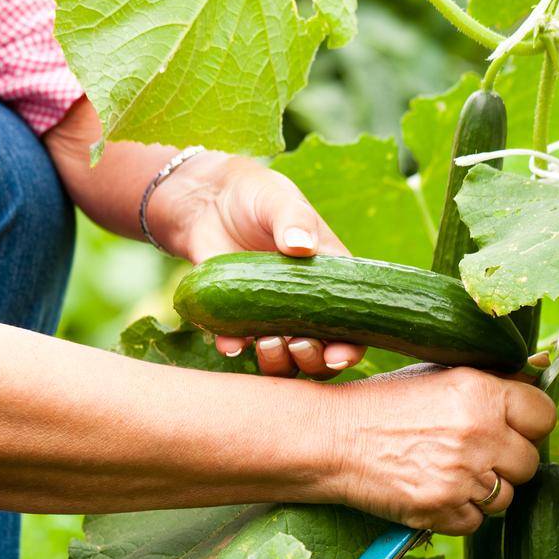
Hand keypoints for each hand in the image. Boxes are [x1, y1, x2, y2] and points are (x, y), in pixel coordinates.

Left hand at [150, 151, 363, 378]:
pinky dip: (235, 349)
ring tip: (266, 343)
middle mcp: (305, 306)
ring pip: (284, 360)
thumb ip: (293, 219)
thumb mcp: (278, 199)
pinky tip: (230, 343)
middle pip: (320, 355)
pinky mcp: (237, 318)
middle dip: (313, 361)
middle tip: (297, 345)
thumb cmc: (256, 195)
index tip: (338, 356)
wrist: (207, 201)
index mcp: (329, 281)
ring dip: (278, 363)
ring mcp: (271, 316)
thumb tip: (301, 246)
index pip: (352, 325)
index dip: (350, 348)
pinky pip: (239, 345)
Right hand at [325, 366, 555, 534]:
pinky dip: (458, 513)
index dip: (528, 424)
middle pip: (528, 462)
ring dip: (484, 491)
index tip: (511, 428)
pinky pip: (475, 522)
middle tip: (474, 454)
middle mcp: (478, 433)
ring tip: (448, 472)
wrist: (331, 438)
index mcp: (480, 391)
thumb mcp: (438, 377)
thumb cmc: (384, 403)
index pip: (542, 415)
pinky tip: (433, 492)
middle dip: (506, 461)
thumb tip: (543, 364)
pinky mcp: (442, 509)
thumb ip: (491, 380)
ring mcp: (462, 475)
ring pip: (505, 497)